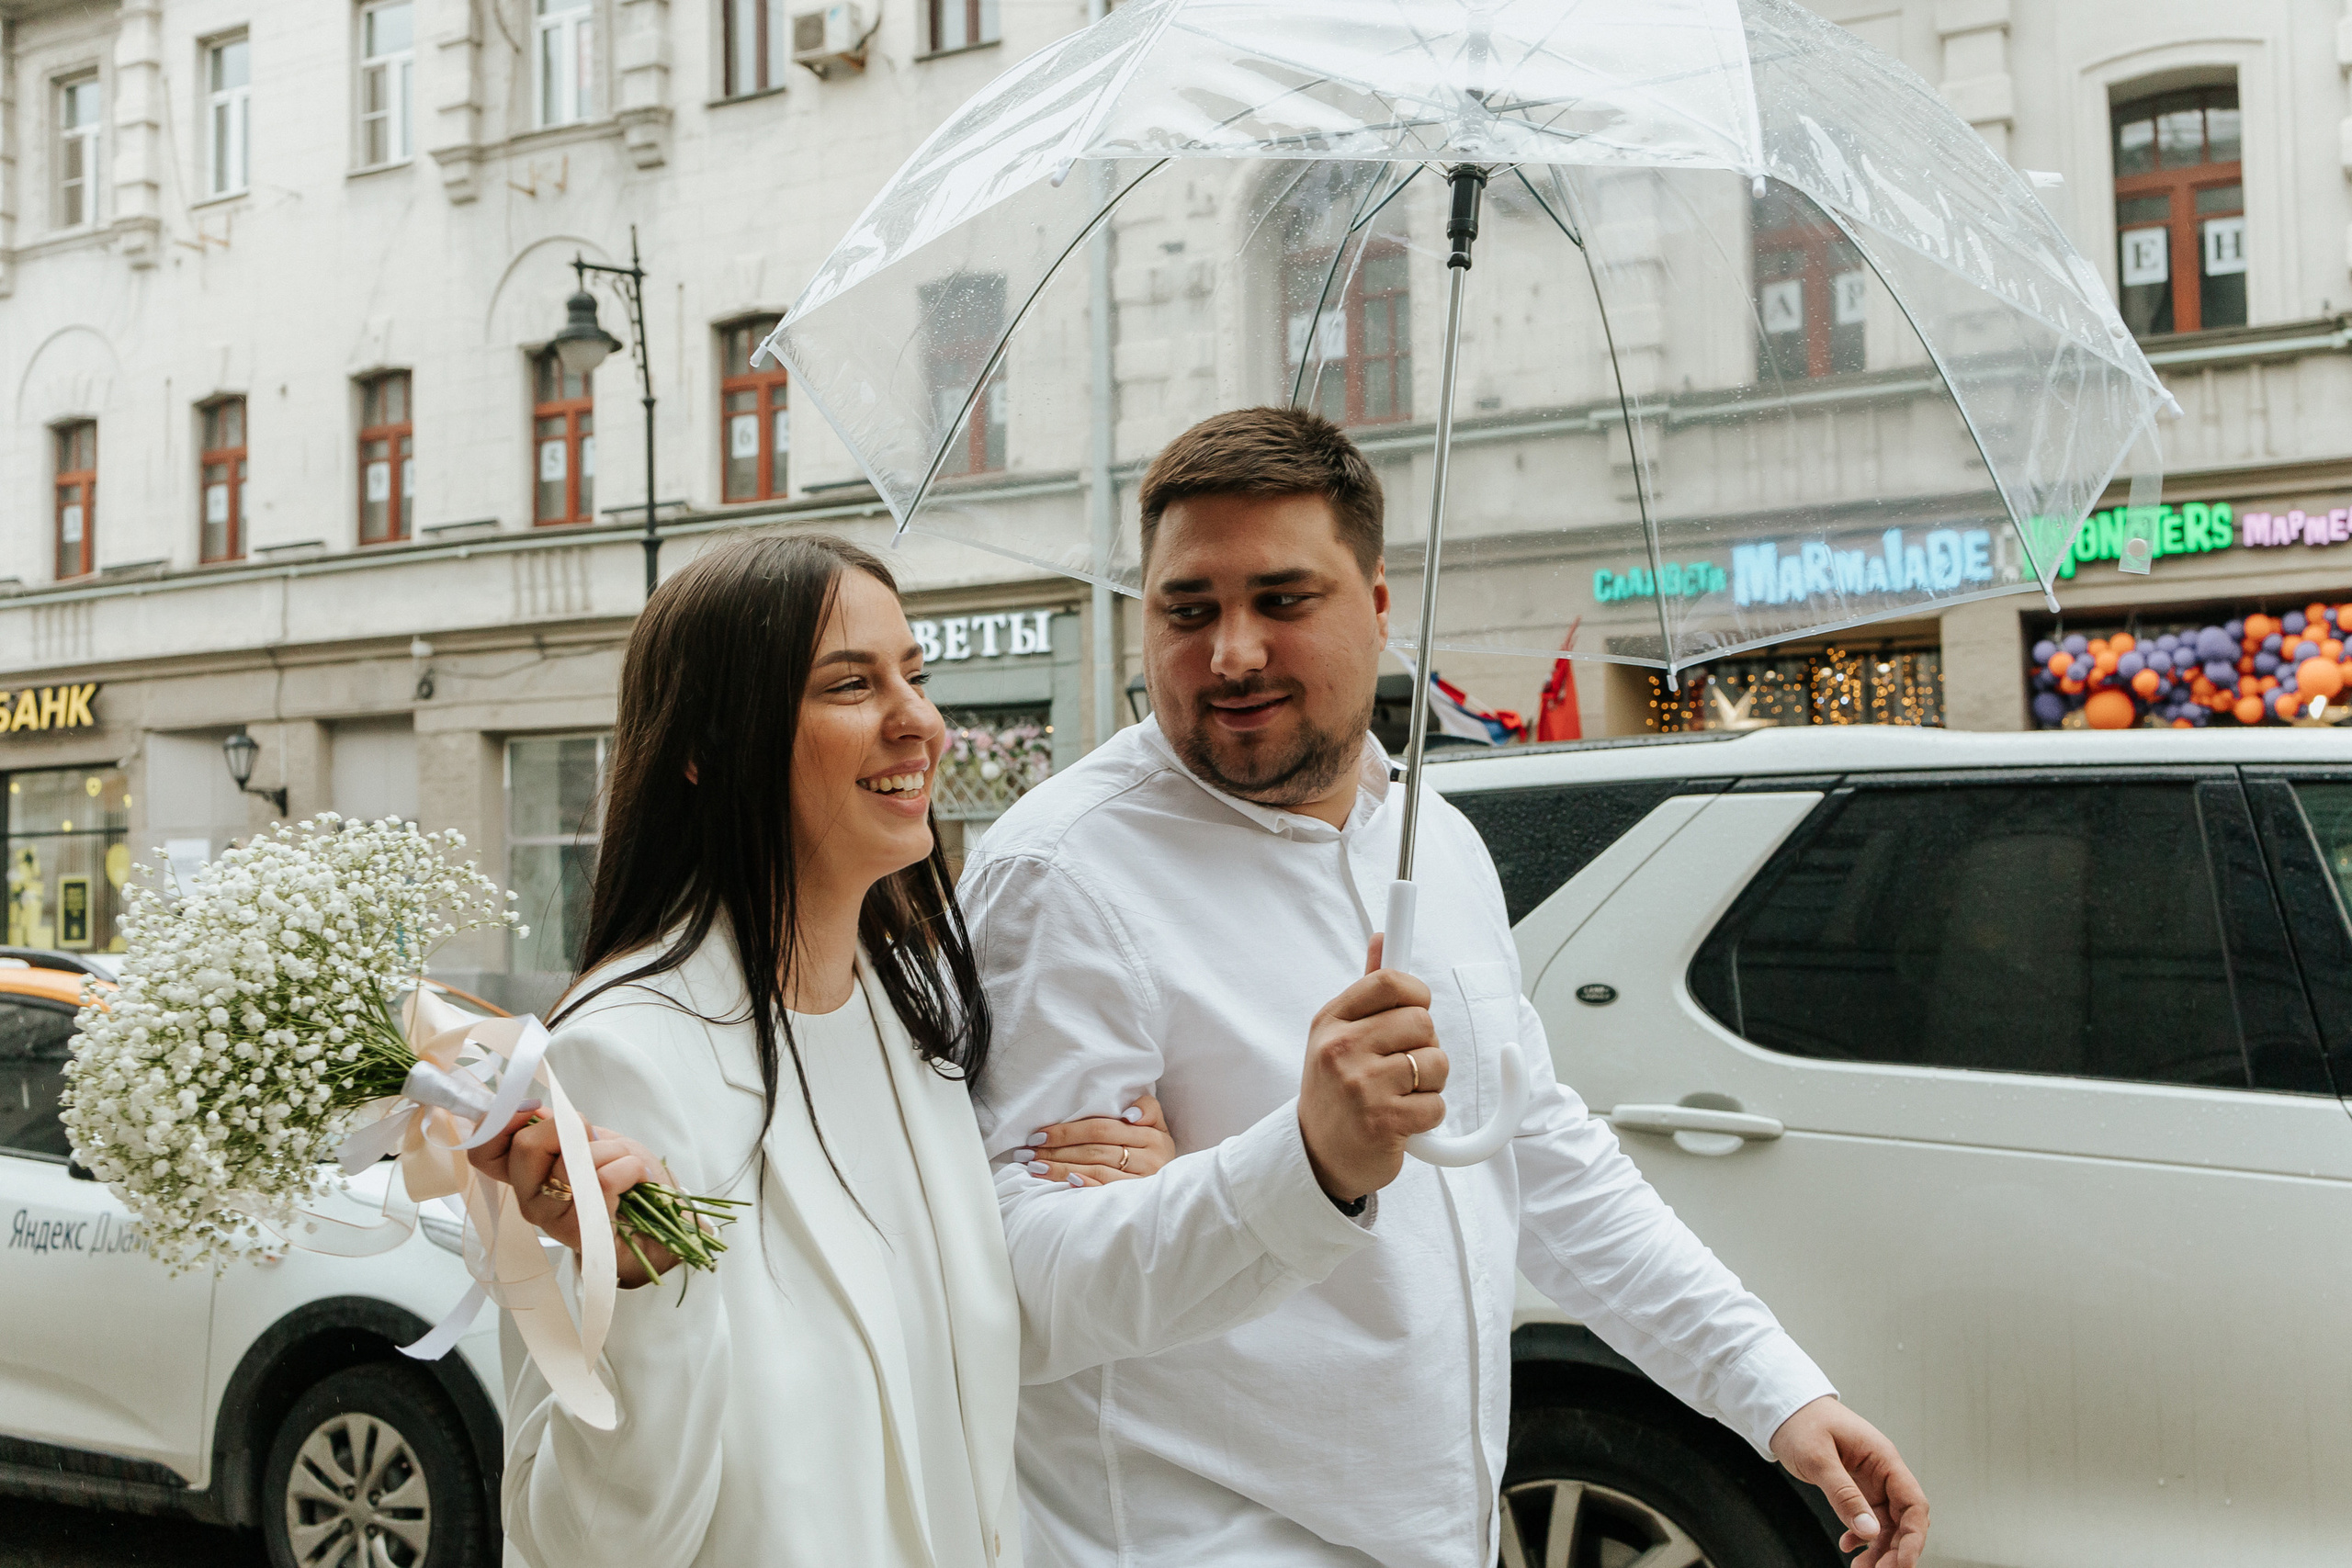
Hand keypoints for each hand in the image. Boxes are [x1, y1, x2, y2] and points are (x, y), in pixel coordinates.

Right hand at [468, 1107, 684, 1287]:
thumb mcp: (593, 1141)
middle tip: (596, 1141)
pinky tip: (637, 1178)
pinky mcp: (577, 1232)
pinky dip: (628, 1169)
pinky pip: (601, 1182)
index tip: (536, 1109)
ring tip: (626, 1164)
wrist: (659, 1227)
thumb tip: (535, 1111)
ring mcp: (549, 1217)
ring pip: (570, 1163)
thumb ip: (561, 1129)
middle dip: (572, 1128)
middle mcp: (528, 1196)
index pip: (484, 1151)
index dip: (501, 1122)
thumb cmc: (625, 1179)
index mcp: (525, 1172)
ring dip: (611, 1151)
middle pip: (526, 1147)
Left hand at [1017, 1095, 1173, 1185]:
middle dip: (1057, 1149)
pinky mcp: (1135, 1199)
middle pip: (1095, 1149)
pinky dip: (1085, 1185)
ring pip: (1096, 1170)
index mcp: (1153, 1135)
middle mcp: (1151, 1158)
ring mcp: (1143, 1181)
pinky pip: (1106, 1190)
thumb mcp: (1157, 1123)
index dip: (1069, 1130)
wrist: (1178, 1186)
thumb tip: (1128, 1114)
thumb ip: (1146, 1108)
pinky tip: (1066, 1181)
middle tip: (1029, 1151)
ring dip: (1061, 1168)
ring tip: (1035, 1167)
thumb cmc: (1154, 1146)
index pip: (1102, 1129)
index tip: (1040, 1134)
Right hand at [1296, 935, 1444, 1202]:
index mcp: (1331, 1021)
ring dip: (1432, 1083)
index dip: (1416, 992)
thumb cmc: (1336, 1090)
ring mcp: (1360, 1085)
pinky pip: (1436, 1105)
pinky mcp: (1382, 1121)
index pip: (1389, 981)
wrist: (1316, 1158)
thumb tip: (1384, 937)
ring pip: (1436, 1062)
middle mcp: (1340, 1048)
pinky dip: (1429, 1116)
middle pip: (1422, 1020)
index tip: (1417, 1009)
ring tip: (1403, 1095)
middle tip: (1404, 1067)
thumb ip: (1366, 992)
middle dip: (1425, 1045)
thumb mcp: (1337, 1036)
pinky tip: (1404, 1122)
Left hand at [1768, 1396, 1927, 1567]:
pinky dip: (1862, 1536)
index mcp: (1883, 1459)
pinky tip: (1848, 1546)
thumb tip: (1868, 1531)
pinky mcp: (1857, 1487)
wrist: (1784, 1407)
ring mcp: (1871, 1480)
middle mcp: (1883, 1471)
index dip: (1914, 1537)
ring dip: (1879, 1548)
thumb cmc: (1801, 1421)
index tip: (1903, 1564)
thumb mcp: (1818, 1458)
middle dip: (1896, 1549)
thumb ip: (1843, 1494)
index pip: (1914, 1504)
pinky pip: (1868, 1518)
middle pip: (1904, 1519)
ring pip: (1886, 1523)